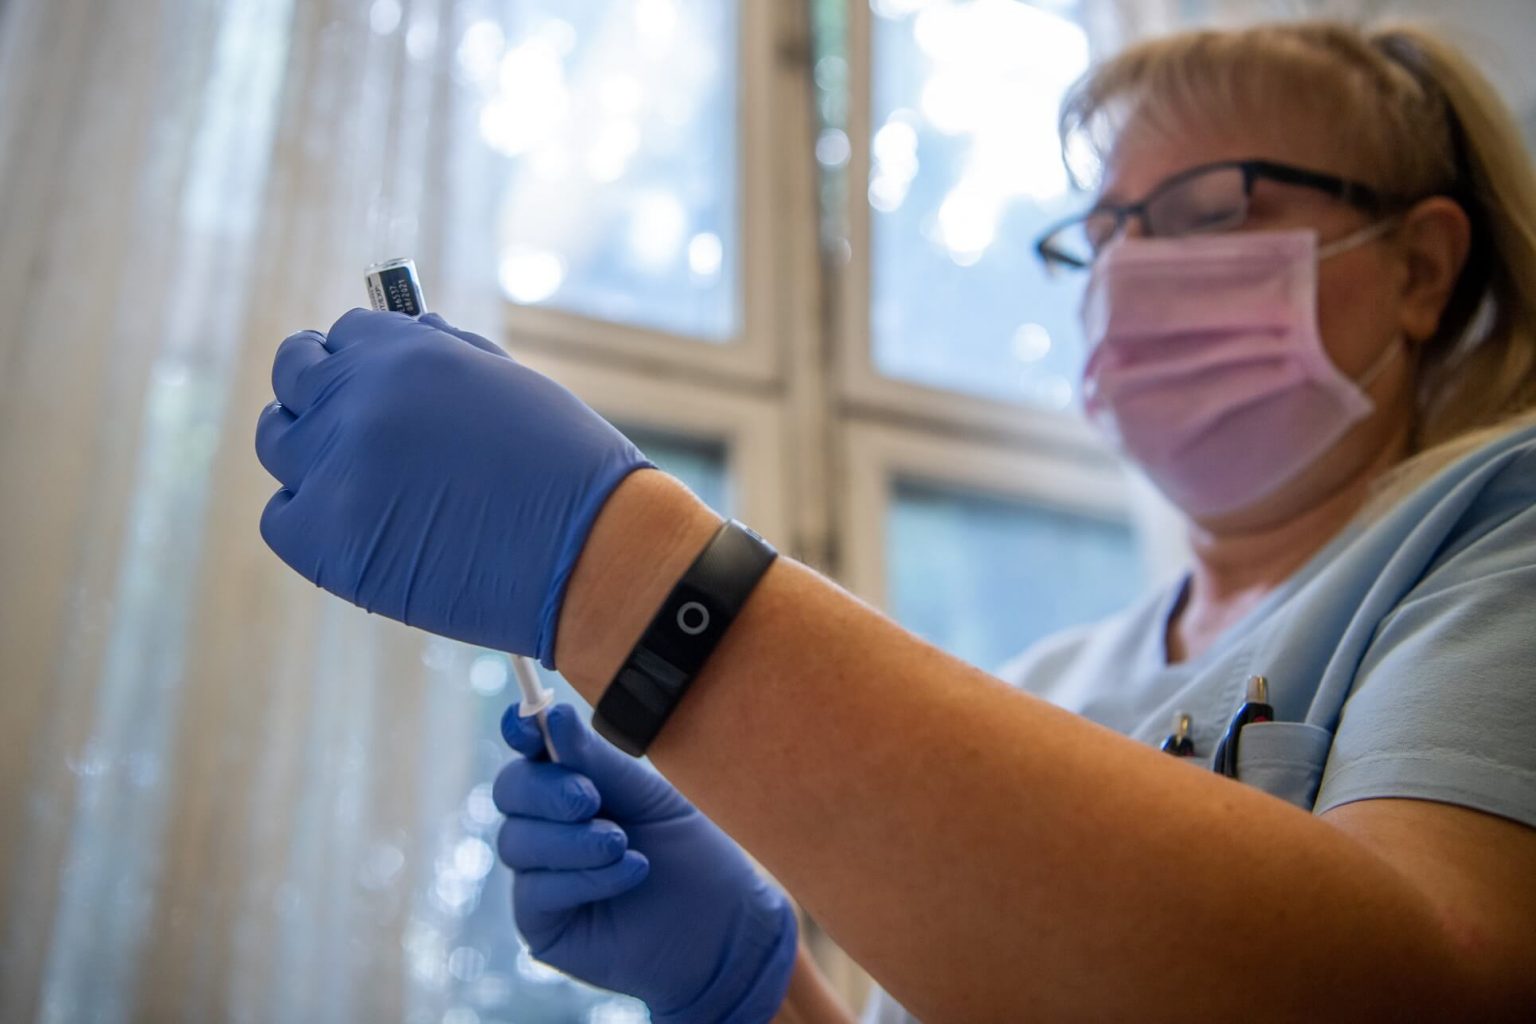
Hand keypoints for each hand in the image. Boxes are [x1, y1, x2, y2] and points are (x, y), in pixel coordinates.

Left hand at [254, 310, 650, 665]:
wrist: (594, 555)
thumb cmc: (568, 470)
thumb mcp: (506, 384)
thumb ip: (443, 354)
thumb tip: (405, 328)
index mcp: (403, 351)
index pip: (342, 335)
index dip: (355, 358)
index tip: (367, 381)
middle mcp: (357, 399)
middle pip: (293, 378)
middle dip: (318, 393)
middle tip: (349, 426)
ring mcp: (334, 470)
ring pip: (279, 444)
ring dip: (310, 454)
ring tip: (363, 481)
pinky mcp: (325, 541)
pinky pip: (282, 516)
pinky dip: (309, 520)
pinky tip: (360, 528)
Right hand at [496, 704, 796, 1022]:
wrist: (724, 929)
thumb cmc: (692, 857)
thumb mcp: (650, 798)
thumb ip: (599, 762)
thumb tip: (552, 716)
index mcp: (575, 785)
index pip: (530, 753)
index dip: (520, 733)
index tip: (526, 725)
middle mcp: (549, 826)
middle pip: (510, 790)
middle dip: (547, 789)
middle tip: (590, 798)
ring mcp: (541, 875)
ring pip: (517, 840)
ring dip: (574, 839)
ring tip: (622, 845)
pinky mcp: (541, 923)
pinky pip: (536, 889)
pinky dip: (584, 877)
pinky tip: (631, 874)